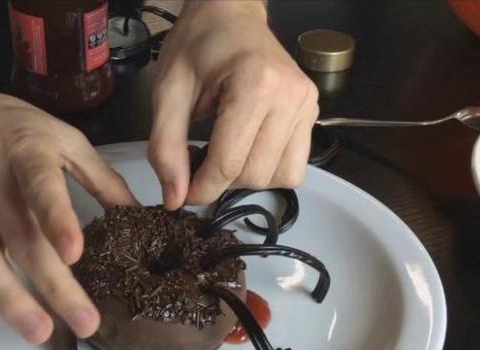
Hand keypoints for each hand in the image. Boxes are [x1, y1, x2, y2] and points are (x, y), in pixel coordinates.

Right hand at [0, 81, 136, 342]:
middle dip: (54, 285)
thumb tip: (141, 215)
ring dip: (8, 298)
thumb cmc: (10, 125)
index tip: (74, 253)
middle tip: (85, 323)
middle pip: (23, 240)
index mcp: (25, 156)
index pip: (41, 188)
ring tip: (38, 331)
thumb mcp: (62, 137)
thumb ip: (101, 177)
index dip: (57, 219)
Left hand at [147, 1, 318, 208]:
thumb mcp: (167, 93)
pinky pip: (294, 167)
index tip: (182, 193)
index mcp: (255, 85)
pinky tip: (247, 150)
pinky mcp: (313, 114)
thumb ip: (166, 148)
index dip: (201, 189)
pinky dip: (268, 170)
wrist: (230, 14)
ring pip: (280, 178)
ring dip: (247, 179)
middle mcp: (290, 97)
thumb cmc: (196, 46)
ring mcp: (307, 106)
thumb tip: (175, 200)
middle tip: (199, 160)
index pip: (229, 163)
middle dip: (222, 181)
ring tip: (224, 154)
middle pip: (255, 175)